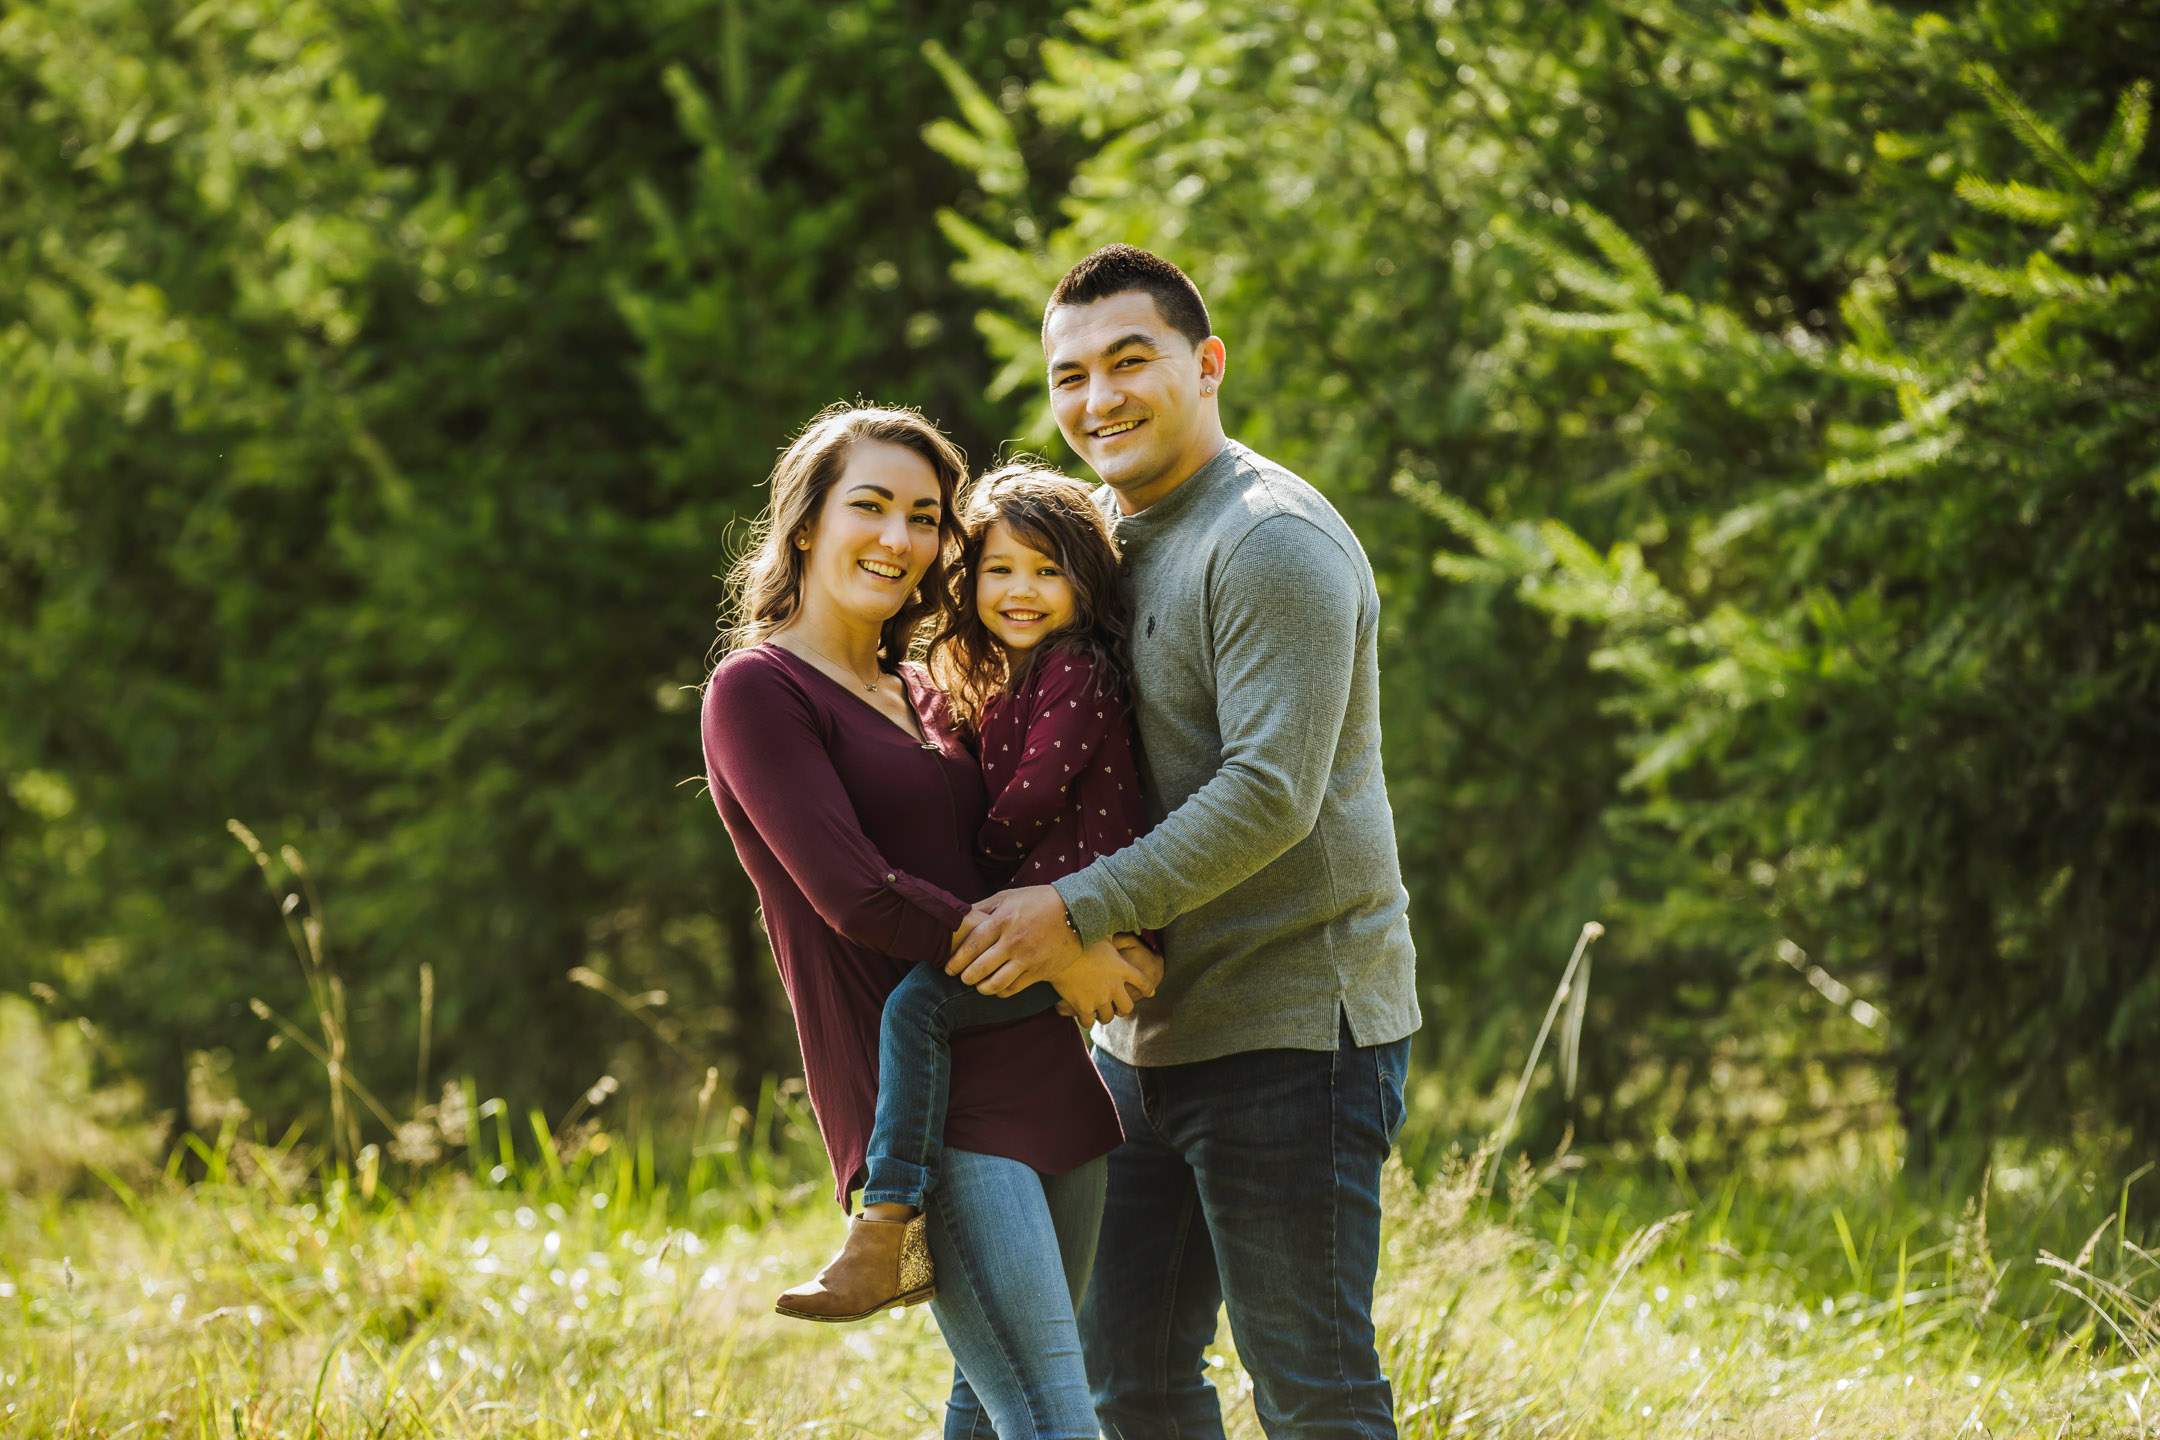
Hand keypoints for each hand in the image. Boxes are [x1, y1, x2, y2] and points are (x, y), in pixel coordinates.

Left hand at [946, 886, 1084, 996]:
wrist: (1077, 911)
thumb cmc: (1038, 900)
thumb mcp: (1008, 896)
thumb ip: (983, 907)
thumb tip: (960, 915)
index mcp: (1002, 920)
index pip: (971, 946)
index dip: (956, 960)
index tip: (949, 968)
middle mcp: (1013, 941)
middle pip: (979, 968)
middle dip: (965, 977)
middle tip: (961, 978)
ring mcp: (1028, 958)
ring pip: (996, 983)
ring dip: (982, 988)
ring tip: (978, 986)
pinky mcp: (1041, 971)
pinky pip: (1015, 988)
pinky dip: (1002, 992)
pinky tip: (998, 988)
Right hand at [1050, 939, 1158, 1024]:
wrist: (1058, 949)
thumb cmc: (1079, 936)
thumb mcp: (1102, 933)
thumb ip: (1114, 932)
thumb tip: (1123, 917)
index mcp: (1122, 968)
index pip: (1143, 981)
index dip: (1148, 988)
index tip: (1151, 992)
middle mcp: (1114, 986)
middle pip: (1127, 1007)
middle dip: (1122, 1008)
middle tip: (1117, 1007)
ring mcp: (1099, 998)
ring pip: (1108, 1017)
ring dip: (1104, 1015)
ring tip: (1099, 1012)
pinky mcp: (1083, 1006)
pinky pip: (1089, 1021)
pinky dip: (1086, 1019)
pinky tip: (1082, 1015)